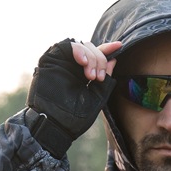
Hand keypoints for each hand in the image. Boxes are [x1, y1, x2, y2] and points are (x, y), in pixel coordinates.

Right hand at [26, 39, 121, 158]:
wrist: (56, 126)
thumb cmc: (75, 118)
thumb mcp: (96, 98)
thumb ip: (105, 81)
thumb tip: (113, 59)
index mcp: (83, 75)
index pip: (96, 57)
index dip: (107, 50)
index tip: (120, 46)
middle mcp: (72, 67)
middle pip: (91, 49)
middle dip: (99, 60)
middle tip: (98, 78)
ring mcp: (62, 63)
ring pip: (81, 46)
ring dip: (90, 57)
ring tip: (91, 76)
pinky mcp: (50, 60)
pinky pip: (65, 45)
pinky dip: (78, 50)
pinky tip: (83, 62)